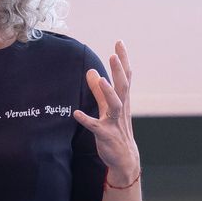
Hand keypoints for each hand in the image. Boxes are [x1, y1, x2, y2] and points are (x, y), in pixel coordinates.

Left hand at [72, 40, 138, 180]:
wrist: (125, 158)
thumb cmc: (116, 130)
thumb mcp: (107, 107)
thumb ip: (98, 90)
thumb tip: (92, 71)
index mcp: (122, 100)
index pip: (125, 76)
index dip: (123, 60)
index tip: (119, 42)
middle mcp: (121, 109)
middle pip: (123, 86)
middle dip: (119, 70)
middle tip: (114, 54)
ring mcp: (114, 122)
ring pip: (114, 104)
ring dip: (108, 92)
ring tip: (102, 80)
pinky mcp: (105, 135)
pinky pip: (96, 126)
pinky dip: (86, 120)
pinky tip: (76, 114)